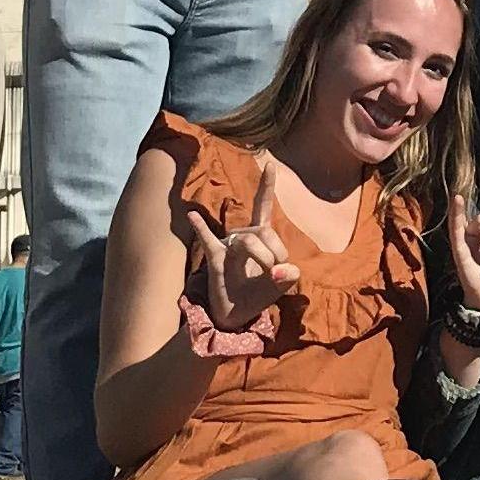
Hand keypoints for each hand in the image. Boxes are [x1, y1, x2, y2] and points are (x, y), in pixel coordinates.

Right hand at [182, 158, 301, 335]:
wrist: (237, 315)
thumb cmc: (258, 294)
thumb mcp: (280, 285)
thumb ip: (288, 276)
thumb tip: (281, 271)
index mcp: (261, 236)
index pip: (263, 206)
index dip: (267, 185)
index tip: (270, 164)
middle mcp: (243, 235)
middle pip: (262, 230)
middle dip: (274, 252)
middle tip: (276, 273)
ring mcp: (227, 246)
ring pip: (247, 240)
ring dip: (261, 257)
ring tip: (266, 274)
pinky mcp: (215, 259)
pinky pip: (207, 240)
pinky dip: (200, 227)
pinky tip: (191, 215)